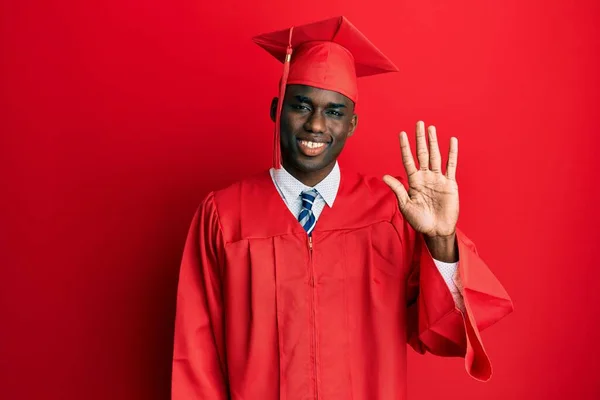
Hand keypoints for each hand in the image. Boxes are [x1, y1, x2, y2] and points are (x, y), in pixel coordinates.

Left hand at [383, 121, 458, 238]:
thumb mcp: (406, 205)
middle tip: (419, 123)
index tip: (401, 133)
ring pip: (436, 156)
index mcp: (413, 181)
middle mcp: (425, 177)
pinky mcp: (450, 183)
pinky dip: (452, 153)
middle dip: (420, 139)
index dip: (405, 147)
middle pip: (422, 153)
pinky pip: (451, 165)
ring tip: (431, 128)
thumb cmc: (419, 220)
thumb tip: (385, 176)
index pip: (408, 160)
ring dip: (434, 142)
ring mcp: (438, 179)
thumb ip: (398, 189)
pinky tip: (451, 141)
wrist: (436, 230)